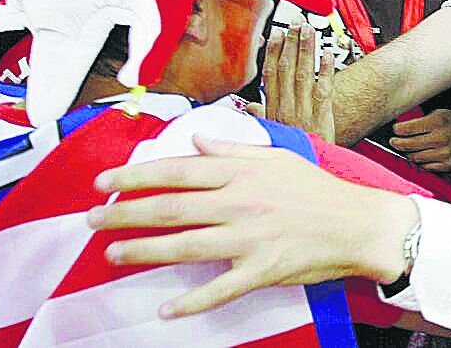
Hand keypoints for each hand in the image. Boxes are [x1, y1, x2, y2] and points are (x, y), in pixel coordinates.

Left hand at [87, 135, 416, 317]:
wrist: (358, 223)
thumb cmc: (318, 190)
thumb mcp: (277, 158)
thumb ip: (232, 151)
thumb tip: (194, 140)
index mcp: (241, 174)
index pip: (176, 171)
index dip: (135, 176)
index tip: (103, 183)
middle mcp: (240, 203)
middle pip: (171, 208)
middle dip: (125, 214)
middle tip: (91, 221)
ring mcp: (250, 238)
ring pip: (185, 246)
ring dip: (144, 251)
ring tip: (112, 255)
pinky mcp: (262, 270)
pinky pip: (220, 289)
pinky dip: (192, 302)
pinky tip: (165, 310)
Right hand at [256, 17, 334, 142]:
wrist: (307, 174)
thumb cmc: (291, 152)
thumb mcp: (269, 135)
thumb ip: (261, 116)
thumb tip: (251, 106)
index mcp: (273, 110)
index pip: (270, 75)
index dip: (272, 53)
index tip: (275, 35)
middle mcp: (286, 107)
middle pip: (285, 69)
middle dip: (290, 44)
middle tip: (295, 23)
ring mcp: (304, 110)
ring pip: (302, 74)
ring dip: (305, 50)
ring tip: (309, 31)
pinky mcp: (321, 116)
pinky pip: (323, 89)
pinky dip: (325, 71)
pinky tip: (328, 54)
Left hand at [389, 109, 450, 171]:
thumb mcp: (441, 113)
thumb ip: (423, 120)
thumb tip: (403, 127)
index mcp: (438, 122)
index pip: (408, 128)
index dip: (397, 130)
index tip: (395, 130)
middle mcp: (441, 138)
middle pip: (409, 145)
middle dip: (397, 143)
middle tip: (394, 141)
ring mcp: (445, 153)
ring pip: (415, 158)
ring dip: (408, 153)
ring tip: (406, 149)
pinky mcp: (448, 165)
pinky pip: (426, 167)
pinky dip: (420, 162)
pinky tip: (419, 156)